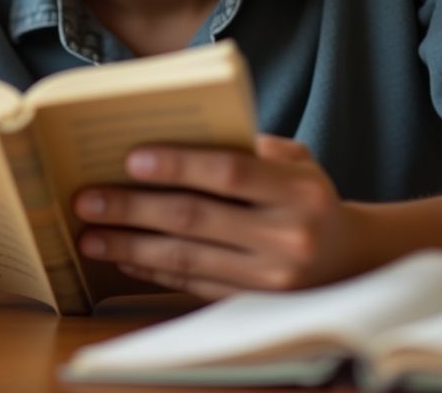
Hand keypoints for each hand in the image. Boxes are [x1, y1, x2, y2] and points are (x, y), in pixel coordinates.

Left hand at [73, 135, 358, 299]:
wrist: (353, 261)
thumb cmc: (310, 196)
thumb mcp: (297, 160)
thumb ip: (249, 147)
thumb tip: (178, 135)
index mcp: (298, 190)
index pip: (229, 172)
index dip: (178, 165)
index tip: (131, 159)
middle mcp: (286, 237)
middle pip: (195, 218)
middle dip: (134, 208)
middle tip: (88, 199)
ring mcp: (270, 279)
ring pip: (186, 258)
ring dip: (130, 246)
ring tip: (90, 234)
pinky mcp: (253, 305)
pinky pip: (192, 286)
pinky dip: (152, 271)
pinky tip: (123, 259)